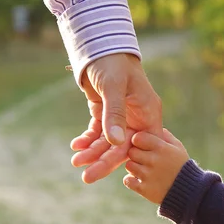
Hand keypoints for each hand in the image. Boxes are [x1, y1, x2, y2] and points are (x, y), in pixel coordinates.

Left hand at [71, 53, 162, 183]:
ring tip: (75, 161)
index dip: (126, 159)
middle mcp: (136, 118)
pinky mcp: (106, 113)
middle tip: (86, 178)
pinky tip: (76, 145)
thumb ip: (114, 114)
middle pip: (121, 147)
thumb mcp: (114, 87)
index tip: (107, 170)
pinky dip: (87, 139)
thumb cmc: (112, 62)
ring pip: (107, 142)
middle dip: (103, 162)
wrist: (99, 44)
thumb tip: (115, 143)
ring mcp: (121, 117)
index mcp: (147, 112)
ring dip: (92, 152)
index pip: (140, 143)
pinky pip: (98, 132)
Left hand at [123, 129, 189, 203]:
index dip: (138, 141)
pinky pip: (127, 181)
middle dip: (135, 154)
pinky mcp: (145, 189)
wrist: (190, 192)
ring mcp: (149, 175)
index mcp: (162, 148)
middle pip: (132, 152)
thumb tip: (152, 126)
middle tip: (142, 158)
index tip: (142, 145)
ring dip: (133, 167)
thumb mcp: (178, 148)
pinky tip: (138, 180)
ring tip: (142, 169)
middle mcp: (154, 160)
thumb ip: (165, 136)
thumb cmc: (182, 166)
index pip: (138, 138)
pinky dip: (131, 181)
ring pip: (129, 166)